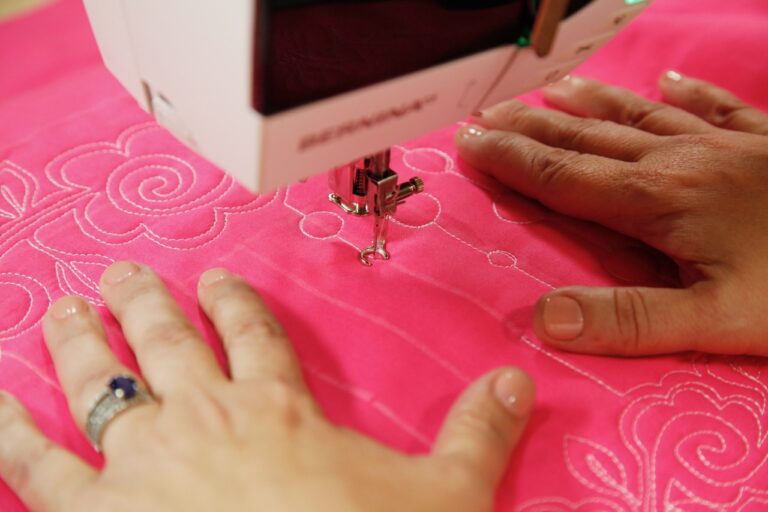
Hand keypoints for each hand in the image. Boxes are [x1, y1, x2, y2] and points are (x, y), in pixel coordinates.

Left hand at [0, 262, 534, 511]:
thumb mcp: (445, 497)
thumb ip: (478, 435)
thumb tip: (518, 381)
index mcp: (279, 408)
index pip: (256, 332)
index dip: (237, 301)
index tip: (219, 278)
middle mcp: (204, 418)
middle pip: (169, 340)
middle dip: (145, 302)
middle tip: (124, 274)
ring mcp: (143, 464)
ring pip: (103, 381)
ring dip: (83, 341)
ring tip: (64, 306)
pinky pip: (35, 466)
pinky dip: (7, 432)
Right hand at [456, 72, 767, 356]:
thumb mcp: (717, 321)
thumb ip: (628, 320)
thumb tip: (542, 317)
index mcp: (659, 199)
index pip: (564, 176)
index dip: (511, 159)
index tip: (469, 142)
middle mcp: (681, 159)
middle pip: (590, 139)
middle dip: (532, 128)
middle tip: (487, 116)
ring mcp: (727, 142)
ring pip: (640, 115)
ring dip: (590, 104)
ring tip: (552, 91)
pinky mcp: (767, 140)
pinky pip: (714, 106)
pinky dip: (683, 91)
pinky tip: (665, 78)